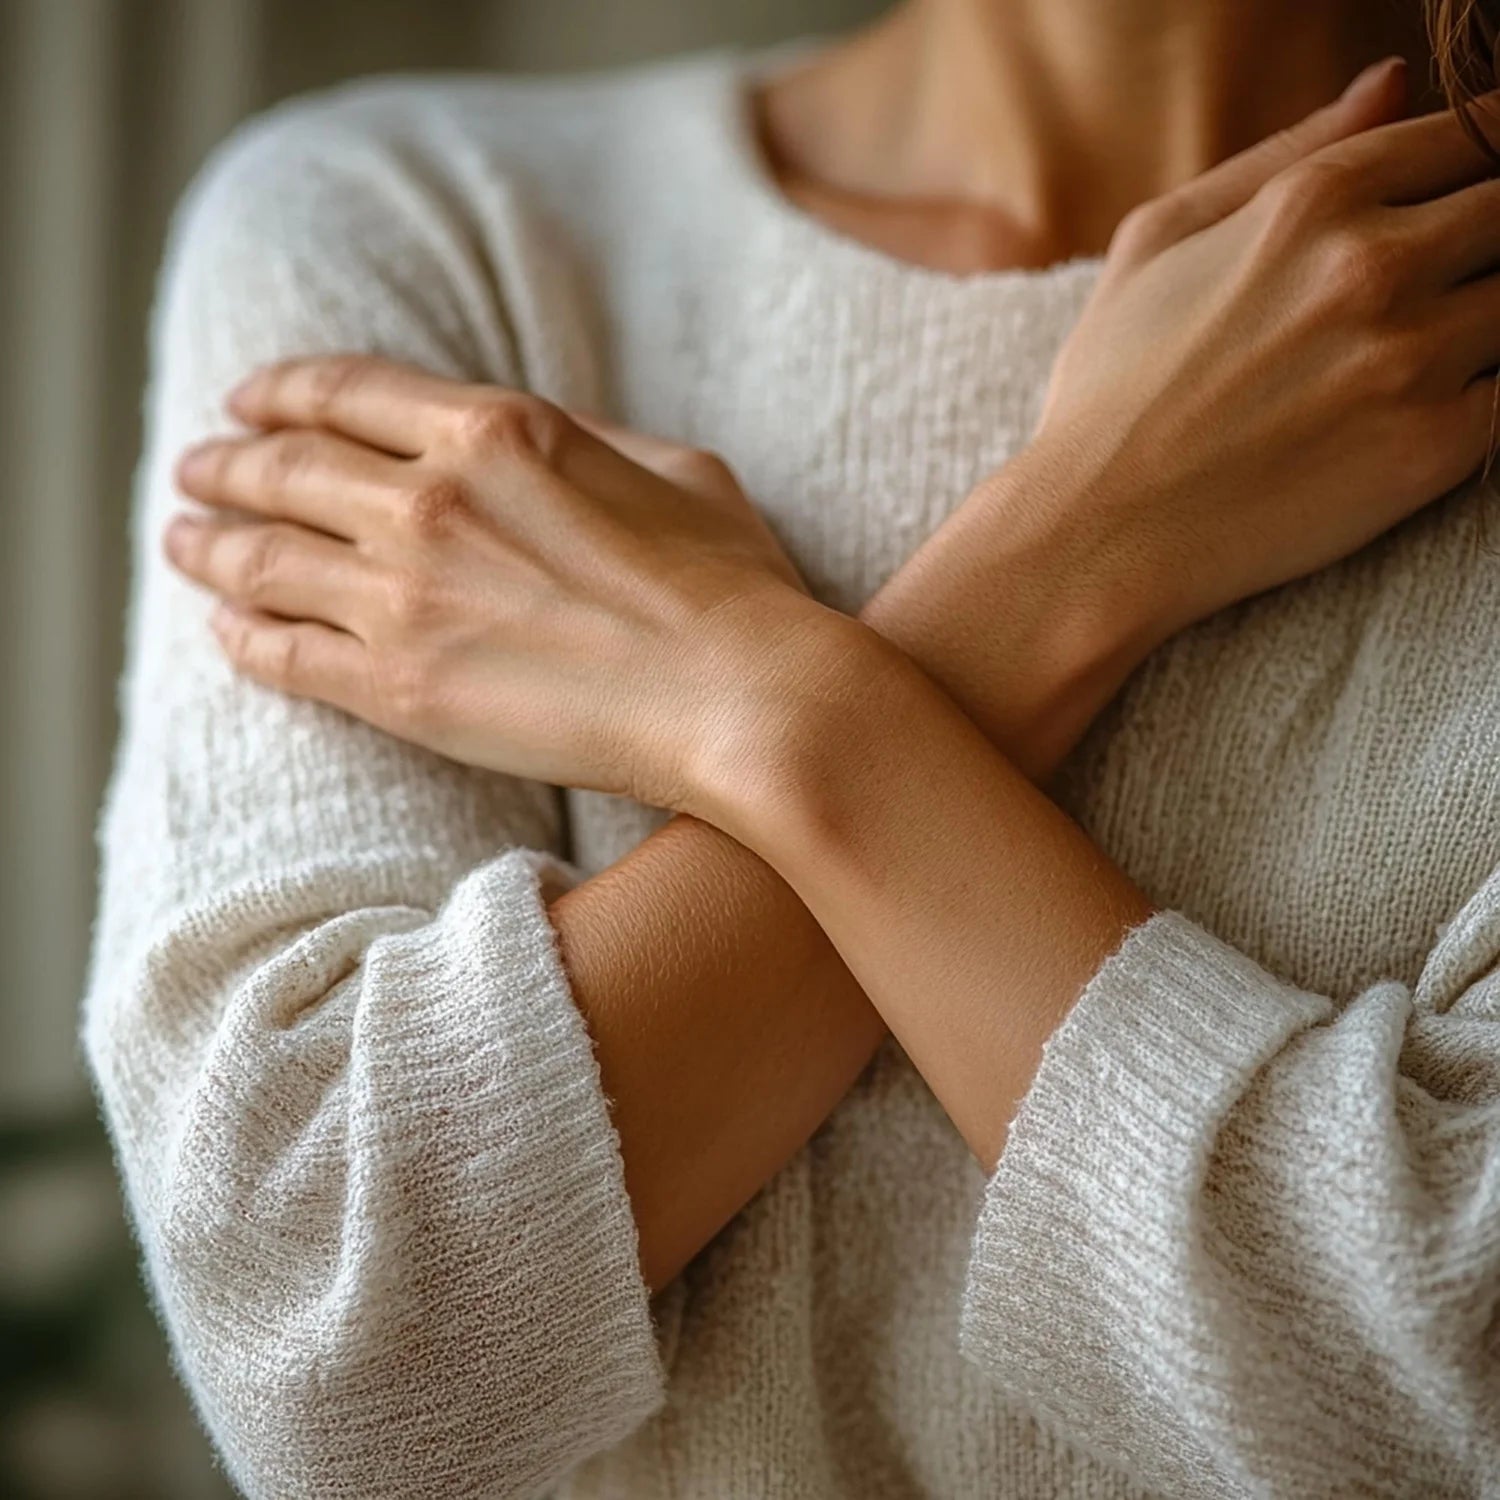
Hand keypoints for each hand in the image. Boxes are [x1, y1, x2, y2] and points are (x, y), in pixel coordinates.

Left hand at [164, 356, 836, 815]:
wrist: (744, 699)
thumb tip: (532, 440)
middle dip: (226, 465)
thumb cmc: (730, 587)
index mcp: (495, 429)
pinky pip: (284, 653)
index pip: (345, 392)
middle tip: (195, 471)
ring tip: (183, 543)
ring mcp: (404, 597)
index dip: (279, 391)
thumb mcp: (674, 469)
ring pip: (261, 560)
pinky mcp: (399, 689)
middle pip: (283, 469)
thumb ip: (584, 441)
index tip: (249, 402)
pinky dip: (243, 635)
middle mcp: (429, 501)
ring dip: (210, 546)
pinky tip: (227, 629)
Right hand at [1010, 61, 1499, 647]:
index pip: (1474, 133)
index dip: (1485, 158)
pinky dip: (1479, 395)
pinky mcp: (1436, 448)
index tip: (1463, 198)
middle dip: (1489, 240)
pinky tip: (1410, 415)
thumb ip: (1284, 150)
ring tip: (1407, 359)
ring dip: (1482, 321)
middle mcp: (1375, 267)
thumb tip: (1393, 82)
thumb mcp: (1157, 240)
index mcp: (1312, 201)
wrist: (1097, 534)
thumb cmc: (1110, 389)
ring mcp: (1414, 358)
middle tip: (1431, 290)